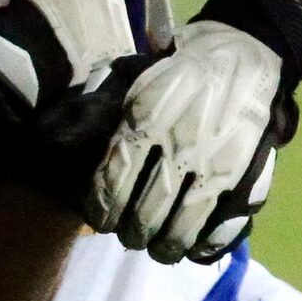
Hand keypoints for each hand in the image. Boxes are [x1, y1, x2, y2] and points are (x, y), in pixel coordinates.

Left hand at [88, 0, 301, 263]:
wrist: (244, 51)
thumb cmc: (179, 68)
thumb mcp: (132, 79)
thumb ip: (101, 110)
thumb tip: (56, 139)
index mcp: (145, 120)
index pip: (112, 181)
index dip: (101, 210)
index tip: (100, 220)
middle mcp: (179, 146)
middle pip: (145, 213)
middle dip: (132, 233)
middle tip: (129, 236)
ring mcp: (215, 164)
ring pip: (182, 226)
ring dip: (166, 246)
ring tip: (159, 249)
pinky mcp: (245, 174)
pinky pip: (223, 223)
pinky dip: (206, 243)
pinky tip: (194, 248)